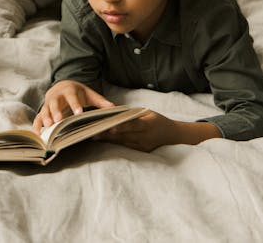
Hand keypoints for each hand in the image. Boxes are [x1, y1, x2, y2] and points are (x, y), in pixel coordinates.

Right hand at [33, 80, 114, 134]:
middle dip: (56, 112)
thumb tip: (114, 108)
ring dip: (46, 118)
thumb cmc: (78, 93)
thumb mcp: (89, 94)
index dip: (75, 105)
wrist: (62, 86)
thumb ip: (101, 102)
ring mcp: (48, 104)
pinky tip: (37, 134)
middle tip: (59, 121)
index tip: (79, 113)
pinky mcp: (43, 111)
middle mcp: (56, 96)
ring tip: (48, 127)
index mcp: (68, 91)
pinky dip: (37, 126)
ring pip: (45, 110)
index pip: (71, 97)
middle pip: (54, 103)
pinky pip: (38, 118)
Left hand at [93, 111, 220, 151]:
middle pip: (122, 135)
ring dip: (106, 138)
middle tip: (90, 130)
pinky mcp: (140, 151)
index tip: (104, 124)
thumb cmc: (157, 119)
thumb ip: (132, 114)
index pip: (129, 125)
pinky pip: (124, 146)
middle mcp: (144, 137)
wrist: (172, 135)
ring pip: (121, 142)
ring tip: (91, 135)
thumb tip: (113, 111)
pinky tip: (102, 140)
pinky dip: (113, 142)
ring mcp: (142, 146)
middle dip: (106, 133)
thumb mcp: (147, 112)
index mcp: (147, 124)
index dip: (116, 125)